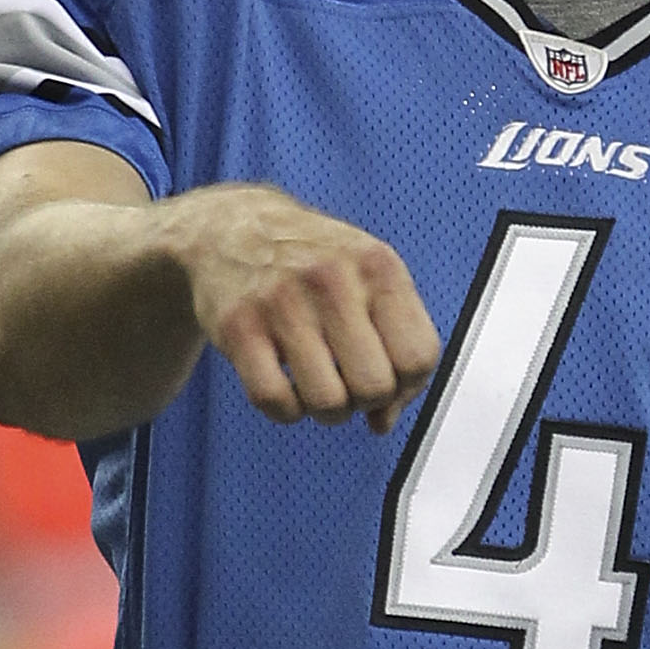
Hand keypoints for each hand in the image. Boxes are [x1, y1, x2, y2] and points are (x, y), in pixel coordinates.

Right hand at [168, 183, 440, 431]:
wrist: (230, 229)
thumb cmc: (310, 261)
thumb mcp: (367, 280)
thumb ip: (394, 344)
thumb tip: (385, 420)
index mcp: (377, 266)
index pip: (418, 357)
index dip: (407, 384)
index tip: (388, 378)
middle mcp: (333, 280)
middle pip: (375, 387)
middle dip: (365, 400)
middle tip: (348, 382)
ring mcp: (282, 303)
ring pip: (328, 402)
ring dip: (326, 410)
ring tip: (318, 385)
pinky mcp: (238, 328)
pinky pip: (275, 401)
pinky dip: (285, 410)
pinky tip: (285, 387)